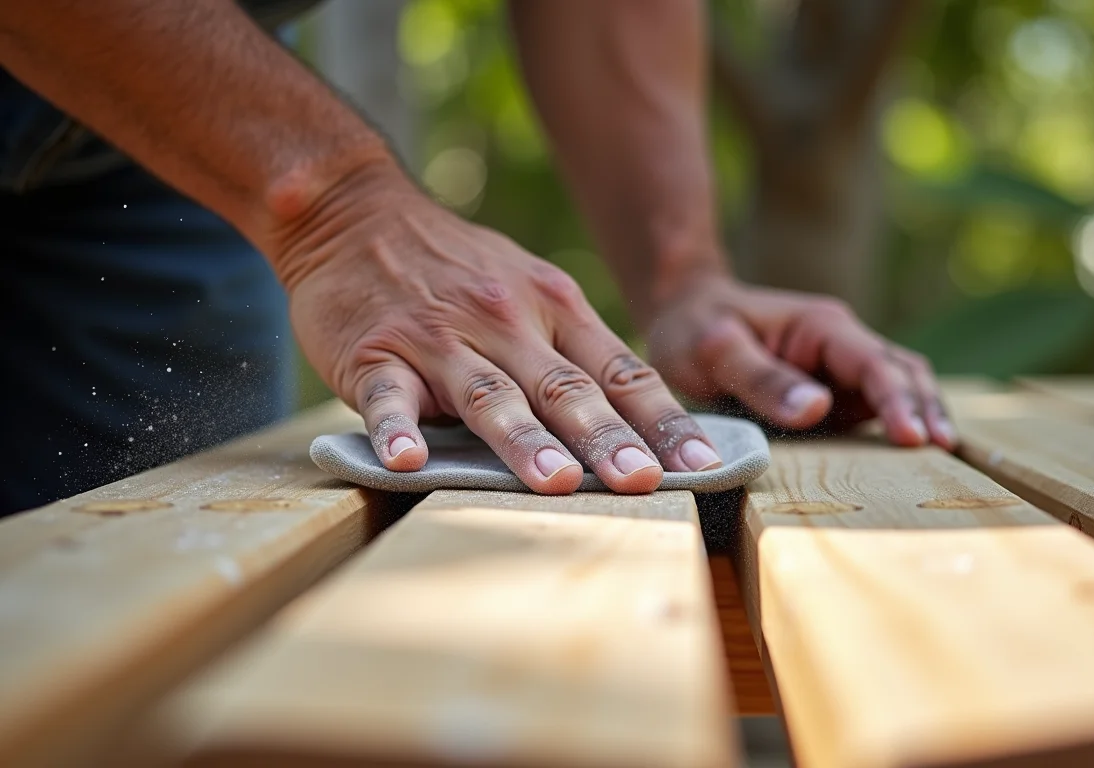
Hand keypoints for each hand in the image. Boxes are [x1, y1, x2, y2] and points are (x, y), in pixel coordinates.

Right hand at [277, 163, 723, 493]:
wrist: (355, 212)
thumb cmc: (455, 266)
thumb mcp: (530, 287)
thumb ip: (574, 349)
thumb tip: (639, 423)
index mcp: (554, 306)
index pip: (621, 371)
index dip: (663, 420)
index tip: (702, 463)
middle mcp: (506, 319)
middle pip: (566, 388)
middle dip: (608, 438)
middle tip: (642, 482)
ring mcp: (440, 336)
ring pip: (491, 395)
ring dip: (524, 441)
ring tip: (553, 483)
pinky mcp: (375, 352)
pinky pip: (389, 396)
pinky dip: (399, 428)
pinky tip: (408, 461)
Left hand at [645, 275, 955, 447]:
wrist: (685, 313)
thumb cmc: (695, 327)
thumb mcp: (714, 349)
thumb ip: (761, 377)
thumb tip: (817, 407)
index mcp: (821, 326)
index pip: (874, 363)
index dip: (897, 400)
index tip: (912, 438)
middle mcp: (842, 342)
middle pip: (902, 371)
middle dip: (924, 408)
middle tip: (940, 453)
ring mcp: (841, 367)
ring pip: (901, 385)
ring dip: (921, 414)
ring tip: (941, 455)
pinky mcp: (835, 390)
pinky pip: (876, 405)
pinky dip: (898, 424)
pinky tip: (912, 456)